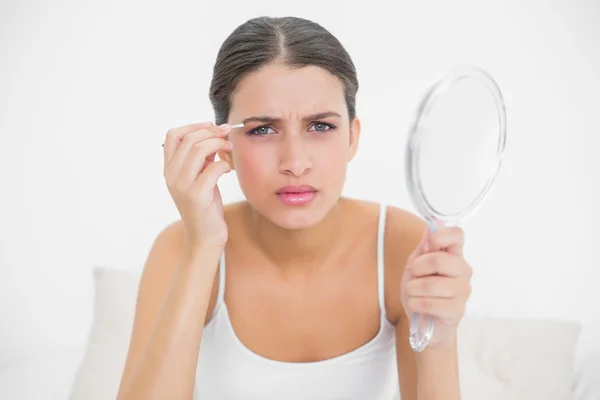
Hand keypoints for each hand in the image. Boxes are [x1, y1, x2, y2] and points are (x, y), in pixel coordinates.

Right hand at [163, 121, 233, 249]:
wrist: (204, 236)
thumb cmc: (205, 205)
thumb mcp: (199, 178)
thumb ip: (201, 158)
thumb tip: (213, 136)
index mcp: (169, 169)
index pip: (173, 135)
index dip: (193, 126)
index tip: (211, 125)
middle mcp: (172, 175)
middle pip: (189, 139)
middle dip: (211, 131)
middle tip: (227, 133)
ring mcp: (183, 185)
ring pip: (198, 150)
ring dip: (218, 144)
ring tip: (229, 148)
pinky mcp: (197, 195)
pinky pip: (212, 169)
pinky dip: (224, 164)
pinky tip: (228, 169)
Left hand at [401, 225, 472, 349]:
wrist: (424, 325)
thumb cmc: (421, 293)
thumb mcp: (415, 268)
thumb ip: (422, 251)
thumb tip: (428, 232)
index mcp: (454, 256)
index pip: (457, 235)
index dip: (440, 236)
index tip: (429, 246)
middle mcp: (463, 271)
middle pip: (439, 260)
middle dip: (417, 268)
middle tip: (414, 276)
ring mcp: (462, 291)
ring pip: (430, 284)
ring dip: (412, 289)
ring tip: (414, 293)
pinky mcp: (457, 310)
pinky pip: (429, 303)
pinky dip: (415, 304)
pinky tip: (417, 306)